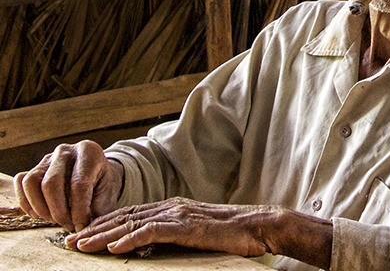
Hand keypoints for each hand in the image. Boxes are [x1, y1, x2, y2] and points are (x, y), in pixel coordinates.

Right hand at [13, 140, 122, 231]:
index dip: (78, 210)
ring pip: (31, 182)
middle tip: (67, 224)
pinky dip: (26, 202)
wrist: (97, 176)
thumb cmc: (102, 187)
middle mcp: (66, 151)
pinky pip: (21, 182)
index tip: (81, 226)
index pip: (78, 183)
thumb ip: (95, 211)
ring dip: (40, 208)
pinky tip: (39, 214)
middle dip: (57, 211)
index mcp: (89, 152)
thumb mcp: (107, 196)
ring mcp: (48, 157)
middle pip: (51, 182)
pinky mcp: (35, 167)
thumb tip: (80, 228)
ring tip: (54, 220)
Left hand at [65, 198, 280, 256]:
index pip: (130, 213)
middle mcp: (170, 206)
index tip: (83, 234)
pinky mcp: (186, 225)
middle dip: (95, 228)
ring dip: (104, 234)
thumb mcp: (194, 233)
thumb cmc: (229, 233)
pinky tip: (113, 247)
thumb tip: (149, 245)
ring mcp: (178, 213)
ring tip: (81, 245)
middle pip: (125, 216)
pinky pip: (152, 231)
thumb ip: (172, 234)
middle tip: (69, 241)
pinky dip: (130, 238)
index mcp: (171, 207)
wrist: (256, 226)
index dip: (105, 223)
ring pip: (132, 222)